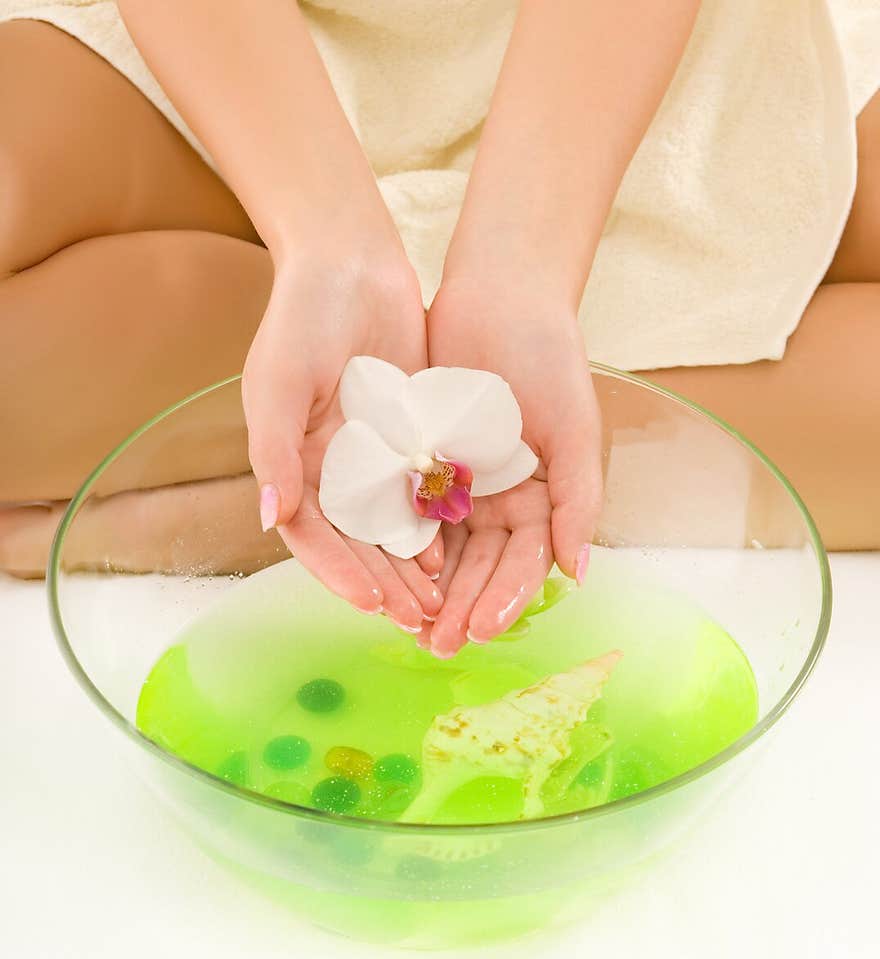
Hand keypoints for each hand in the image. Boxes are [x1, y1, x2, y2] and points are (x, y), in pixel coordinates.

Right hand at [242, 245, 443, 632]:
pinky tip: (454, 556)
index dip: (339, 572)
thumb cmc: (302, 318)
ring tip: (437, 604)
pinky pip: (419, 497)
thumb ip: (274, 453)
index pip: (312, 536)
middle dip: (382, 585)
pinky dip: (433, 529)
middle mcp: (327, 472)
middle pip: (354, 544)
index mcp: (289, 465)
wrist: (352, 262)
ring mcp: (369, 460)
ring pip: (389, 530)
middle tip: (415, 620)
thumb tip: (268, 519)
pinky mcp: (407, 443)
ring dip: (409, 569)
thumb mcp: (280, 384)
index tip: (370, 602)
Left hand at [422, 276, 601, 656]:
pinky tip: (385, 574)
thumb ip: (577, 500)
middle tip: (437, 645)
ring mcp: (460, 486)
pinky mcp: (421, 465)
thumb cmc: (550, 357)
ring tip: (409, 626)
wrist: (500, 293)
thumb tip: (577, 572)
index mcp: (541, 501)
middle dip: (460, 608)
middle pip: (480, 569)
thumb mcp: (574, 428)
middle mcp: (501, 503)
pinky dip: (400, 546)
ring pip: (443, 552)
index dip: (502, 600)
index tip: (480, 630)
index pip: (522, 566)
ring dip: (429, 591)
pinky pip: (408, 514)